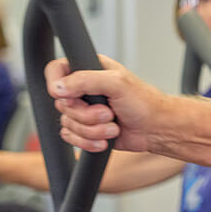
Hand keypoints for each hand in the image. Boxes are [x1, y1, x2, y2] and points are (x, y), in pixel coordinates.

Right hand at [45, 55, 167, 154]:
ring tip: (113, 125)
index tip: (68, 96)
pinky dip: (88, 141)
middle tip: (109, 112)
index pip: (56, 70)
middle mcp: (84, 89)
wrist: (155, 129)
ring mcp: (84, 110)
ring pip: (67, 123)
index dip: (55, 84)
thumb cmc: (144, 103)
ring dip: (92, 130)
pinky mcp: (86, 129)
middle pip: (61, 104)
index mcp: (90, 69)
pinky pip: (71, 137)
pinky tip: (106, 138)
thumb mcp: (117, 83)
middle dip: (87, 115)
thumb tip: (58, 87)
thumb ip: (85, 80)